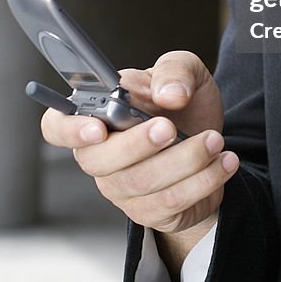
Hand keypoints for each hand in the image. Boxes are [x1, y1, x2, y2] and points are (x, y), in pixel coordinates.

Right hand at [41, 50, 238, 235]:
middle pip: (98, 160)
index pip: (56, 125)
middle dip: (137, 144)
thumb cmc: (186, 102)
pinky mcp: (148, 211)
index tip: (98, 127)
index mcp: (97, 113)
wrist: (215, 140)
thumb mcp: (187, 71)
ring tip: (215, 140)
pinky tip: (224, 161)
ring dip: (184, 160)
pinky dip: (203, 180)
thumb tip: (167, 93)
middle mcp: (101, 154)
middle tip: (171, 127)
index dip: (69, 129)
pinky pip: (170, 202)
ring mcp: (120, 187)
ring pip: (141, 182)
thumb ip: (174, 70)